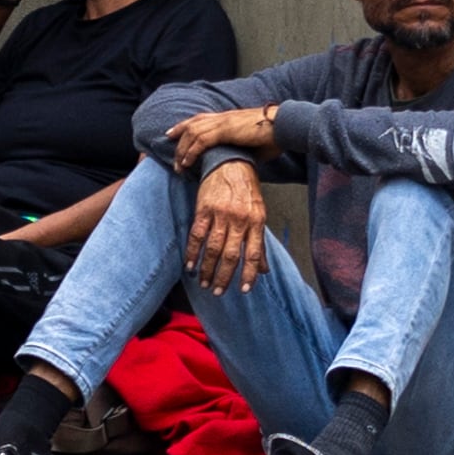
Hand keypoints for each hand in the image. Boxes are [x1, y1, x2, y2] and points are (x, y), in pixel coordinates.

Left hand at [168, 104, 281, 172]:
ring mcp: (224, 122)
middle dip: (177, 136)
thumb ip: (241, 151)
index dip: (184, 125)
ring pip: (193, 133)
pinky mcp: (226, 130)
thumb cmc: (273, 136)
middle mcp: (223, 117)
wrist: (284, 126)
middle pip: (192, 124)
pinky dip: (191, 152)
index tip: (172, 133)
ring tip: (177, 165)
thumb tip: (239, 163)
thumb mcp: (253, 144)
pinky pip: (201, 141)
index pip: (200, 119)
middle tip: (168, 150)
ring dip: (182, 150)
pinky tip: (187, 163)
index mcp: (228, 118)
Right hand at [184, 159, 268, 295]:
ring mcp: (221, 214)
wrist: (230, 162)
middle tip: (218, 291)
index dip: (248, 274)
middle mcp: (240, 220)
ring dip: (207, 268)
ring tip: (204, 282)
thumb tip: (263, 270)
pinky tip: (190, 264)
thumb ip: (259, 243)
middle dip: (224, 276)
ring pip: (213, 248)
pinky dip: (193, 252)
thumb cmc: (246, 190)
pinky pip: (197, 235)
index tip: (243, 290)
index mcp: (257, 222)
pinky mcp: (204, 209)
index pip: (253, 254)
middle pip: (231, 255)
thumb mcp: (259, 213)